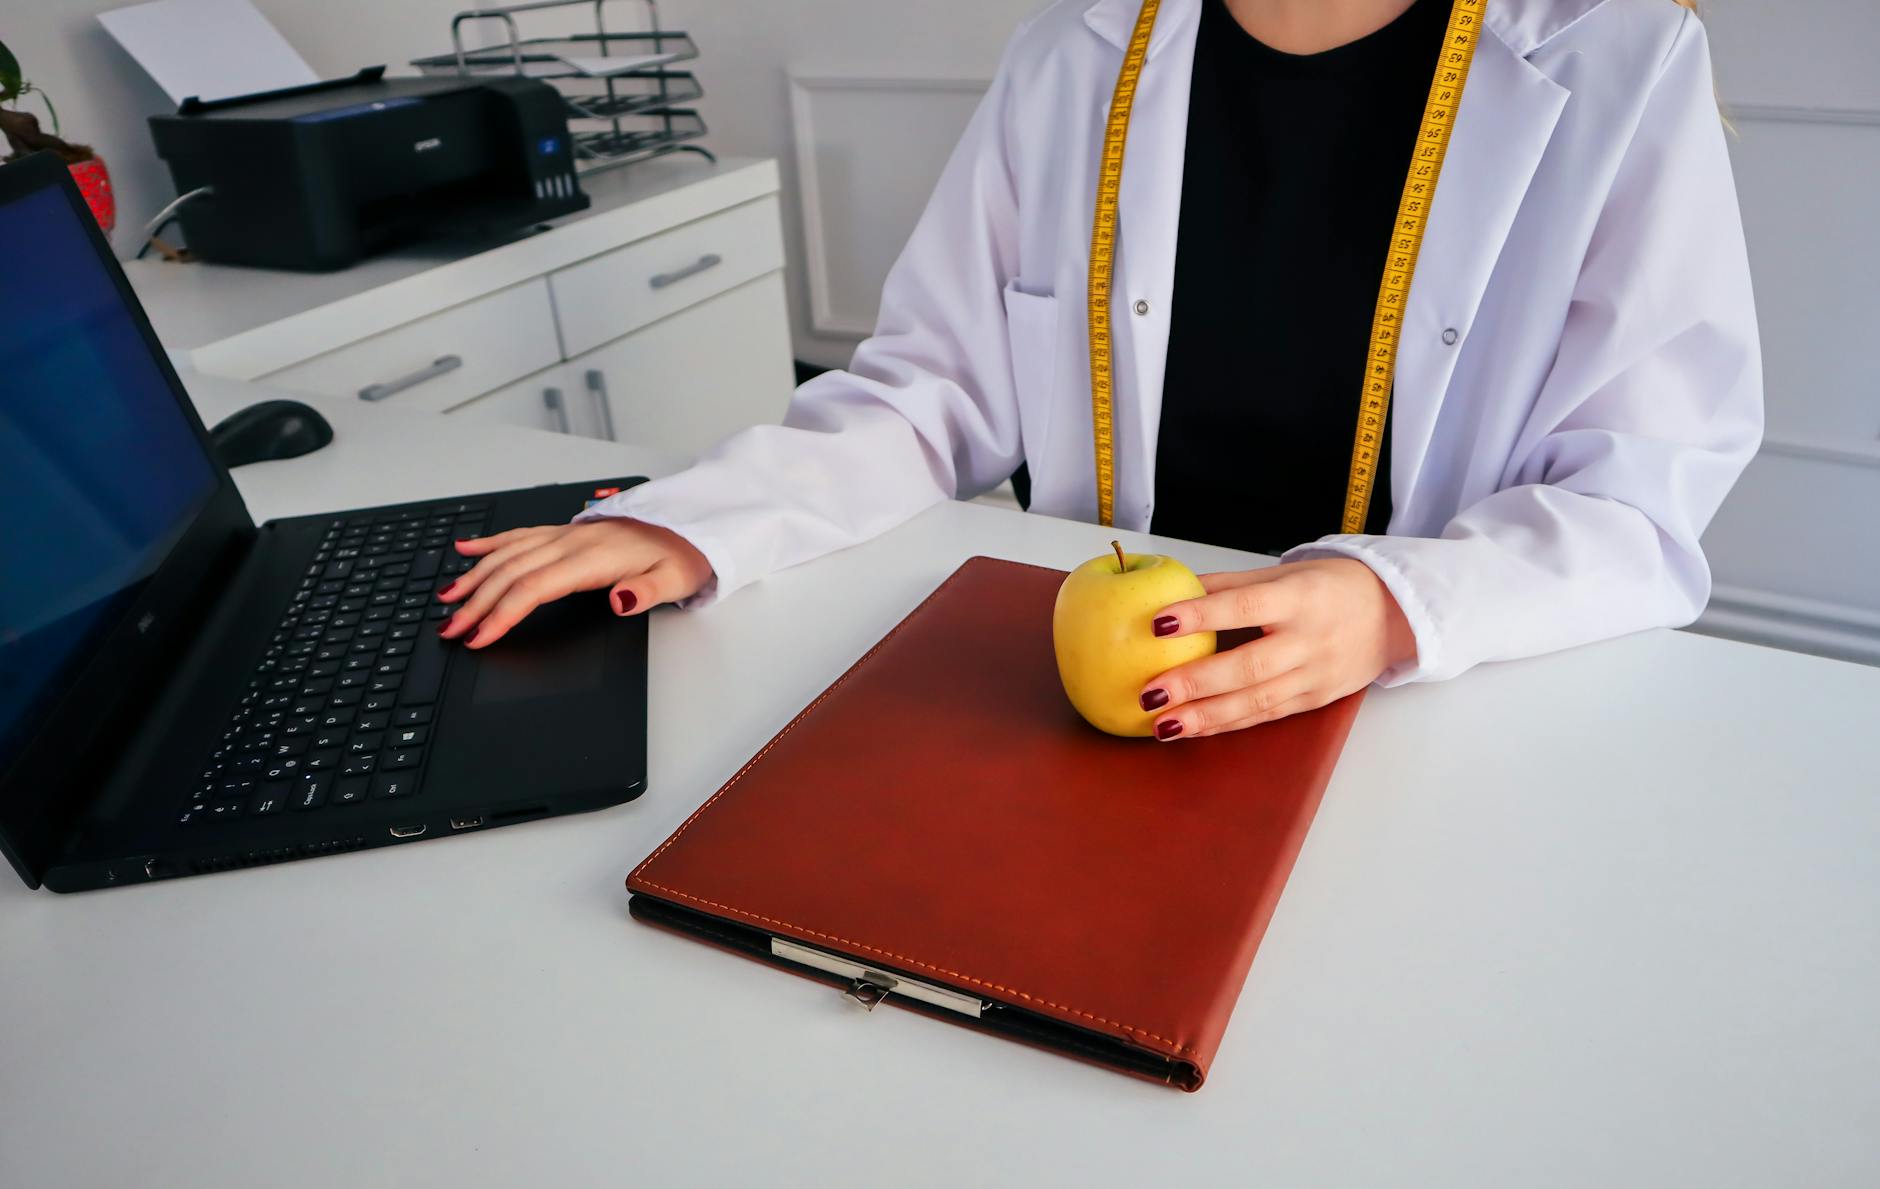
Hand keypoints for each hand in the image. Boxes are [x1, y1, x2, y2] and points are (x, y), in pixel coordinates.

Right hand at [436, 518, 711, 647]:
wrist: (689, 527)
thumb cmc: (680, 557)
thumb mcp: (674, 581)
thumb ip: (646, 593)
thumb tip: (620, 599)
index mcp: (592, 559)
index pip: (533, 589)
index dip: (502, 613)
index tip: (479, 636)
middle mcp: (571, 543)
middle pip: (511, 574)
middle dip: (475, 603)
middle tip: (449, 629)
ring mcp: (565, 535)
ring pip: (507, 554)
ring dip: (474, 577)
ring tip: (445, 598)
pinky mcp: (566, 532)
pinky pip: (519, 535)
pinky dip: (490, 543)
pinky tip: (465, 548)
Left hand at [1138, 558, 1415, 739]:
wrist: (1394, 615)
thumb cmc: (1332, 587)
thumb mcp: (1286, 574)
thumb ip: (1230, 585)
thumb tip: (1173, 588)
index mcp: (1301, 598)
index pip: (1246, 606)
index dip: (1203, 616)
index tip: (1158, 622)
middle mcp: (1309, 640)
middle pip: (1249, 666)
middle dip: (1195, 683)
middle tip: (1149, 693)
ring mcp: (1314, 675)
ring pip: (1256, 701)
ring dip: (1205, 716)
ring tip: (1162, 725)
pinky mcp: (1315, 700)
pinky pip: (1265, 715)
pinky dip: (1227, 725)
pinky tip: (1193, 729)